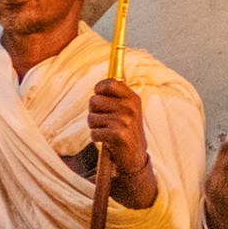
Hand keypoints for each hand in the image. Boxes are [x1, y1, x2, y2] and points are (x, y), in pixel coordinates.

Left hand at [86, 77, 157, 209]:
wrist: (135, 158)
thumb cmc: (127, 130)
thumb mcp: (129, 109)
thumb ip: (122, 91)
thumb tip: (119, 70)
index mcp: (133, 98)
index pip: (109, 83)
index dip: (98, 90)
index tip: (100, 96)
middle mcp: (130, 107)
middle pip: (94, 101)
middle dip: (94, 112)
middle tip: (105, 121)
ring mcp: (125, 121)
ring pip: (91, 117)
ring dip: (95, 126)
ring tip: (107, 131)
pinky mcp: (118, 135)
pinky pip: (94, 132)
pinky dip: (97, 138)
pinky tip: (107, 141)